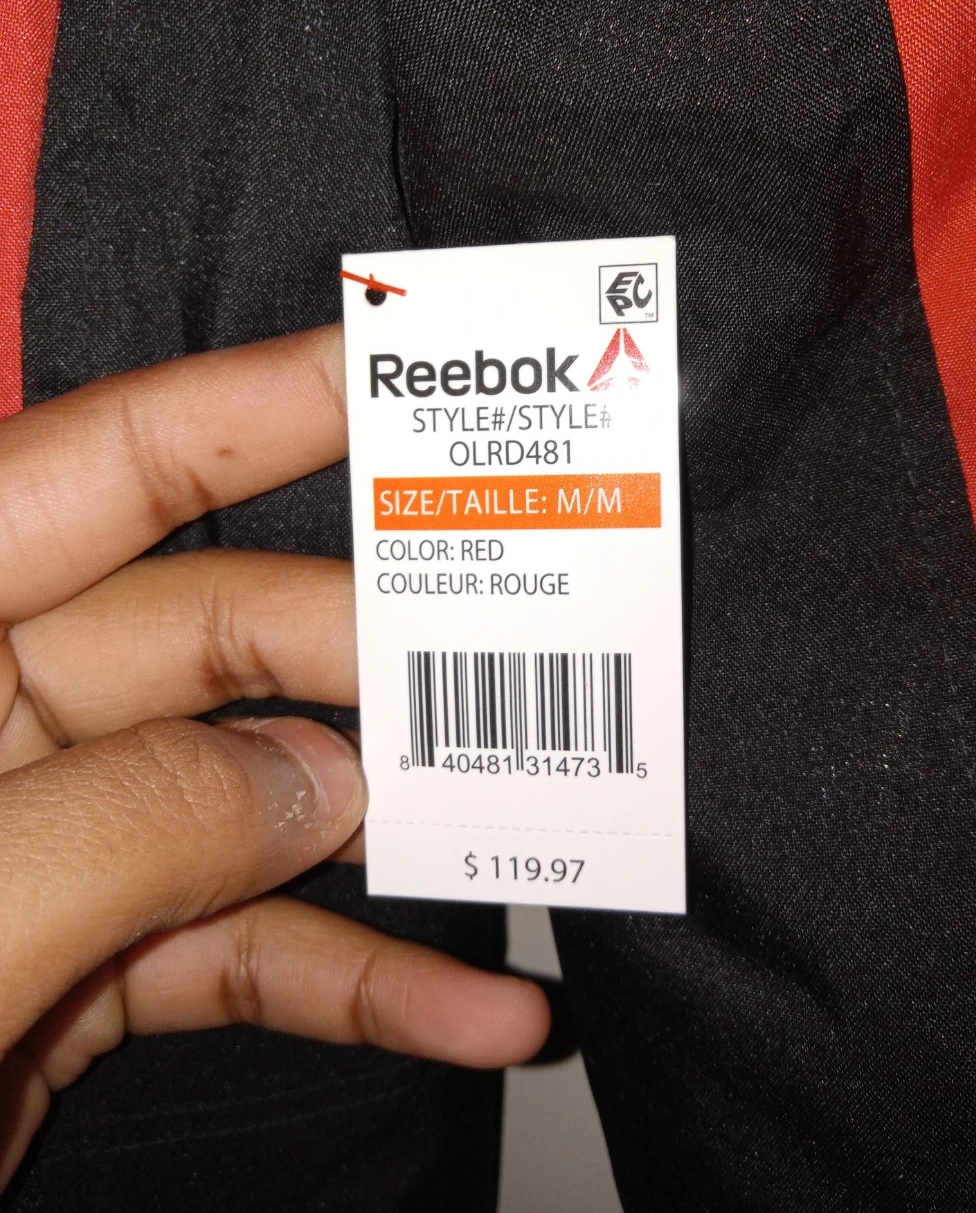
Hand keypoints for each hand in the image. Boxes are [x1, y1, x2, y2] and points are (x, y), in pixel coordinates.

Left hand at [0, 325, 548, 1188]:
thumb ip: (118, 831)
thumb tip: (310, 782)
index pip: (93, 471)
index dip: (255, 405)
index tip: (398, 377)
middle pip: (198, 636)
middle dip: (354, 658)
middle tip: (499, 673)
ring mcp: (22, 851)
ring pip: (232, 801)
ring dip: (379, 845)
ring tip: (511, 841)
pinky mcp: (63, 970)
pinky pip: (226, 948)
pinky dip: (346, 981)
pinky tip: (461, 1014)